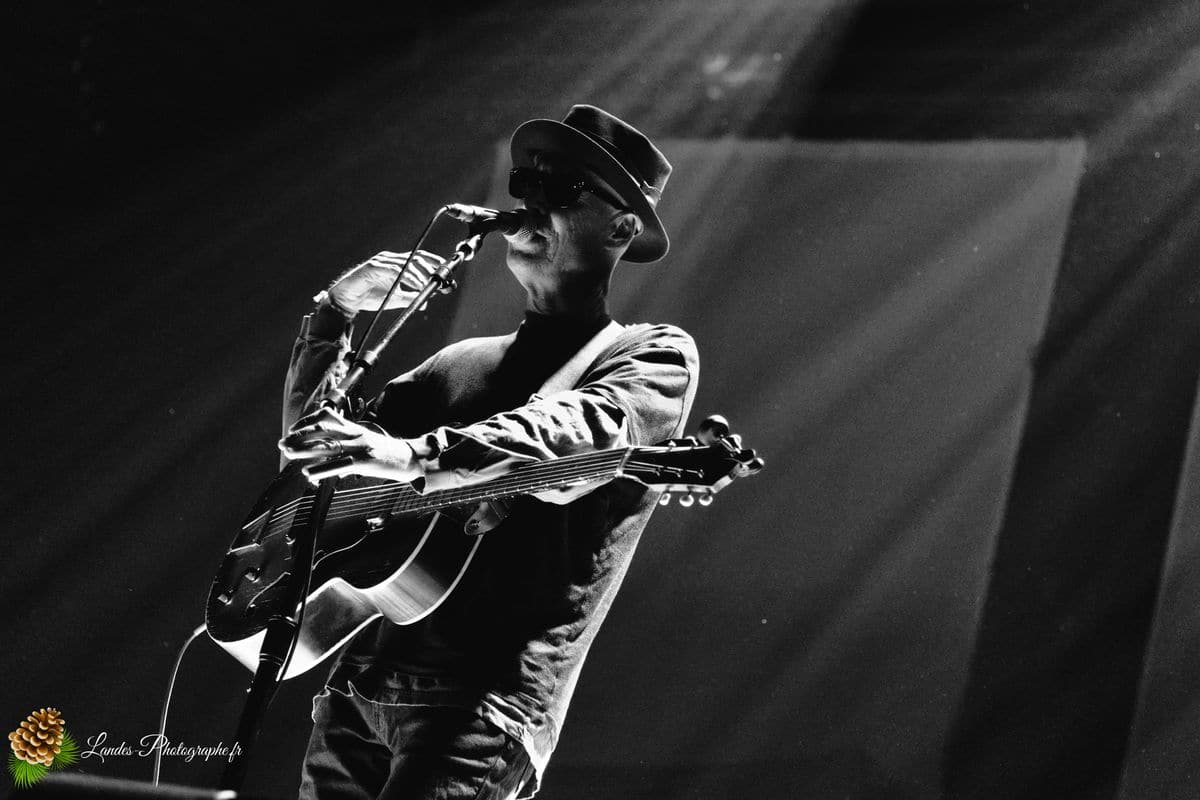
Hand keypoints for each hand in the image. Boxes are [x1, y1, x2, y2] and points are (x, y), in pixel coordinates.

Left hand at [279, 407, 422, 482]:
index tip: (292, 430)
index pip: (326, 417)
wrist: (410, 458)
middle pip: (322, 429)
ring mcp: (359, 447)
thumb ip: (347, 446)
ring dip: (305, 450)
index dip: (306, 422)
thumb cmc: (385, 453)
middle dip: (300, 436)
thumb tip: (328, 459)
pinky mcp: (365, 461)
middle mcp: (354, 434)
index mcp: (354, 427)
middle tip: (283, 444)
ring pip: (327, 445)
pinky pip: (339, 465)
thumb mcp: (365, 442)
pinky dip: (322, 469)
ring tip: (289, 454)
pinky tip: (309, 474)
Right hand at [325, 250, 447, 315]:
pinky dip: (408, 278)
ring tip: (428, 285)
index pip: (417, 257)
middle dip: (429, 267)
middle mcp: (389, 259)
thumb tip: (424, 301)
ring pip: (407, 263)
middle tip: (439, 278)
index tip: (444, 268)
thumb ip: (409, 297)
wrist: (347, 300)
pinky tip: (415, 285)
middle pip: (415, 257)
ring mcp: (381, 261)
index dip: (432, 260)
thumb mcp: (395, 298)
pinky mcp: (374, 267)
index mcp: (395, 264)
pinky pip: (395, 270)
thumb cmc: (369, 296)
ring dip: (420, 275)